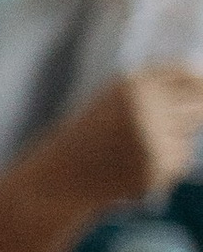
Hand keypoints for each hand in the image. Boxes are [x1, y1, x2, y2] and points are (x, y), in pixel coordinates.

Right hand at [47, 69, 202, 210]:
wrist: (63, 175)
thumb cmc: (92, 134)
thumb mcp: (116, 98)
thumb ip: (156, 88)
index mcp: (133, 86)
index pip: (188, 75)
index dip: (201, 83)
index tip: (202, 91)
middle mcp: (146, 109)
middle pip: (199, 106)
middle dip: (194, 114)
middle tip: (167, 126)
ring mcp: (153, 141)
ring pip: (189, 137)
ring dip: (174, 143)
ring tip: (136, 151)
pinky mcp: (157, 170)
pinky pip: (180, 162)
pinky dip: (165, 166)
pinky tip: (135, 168)